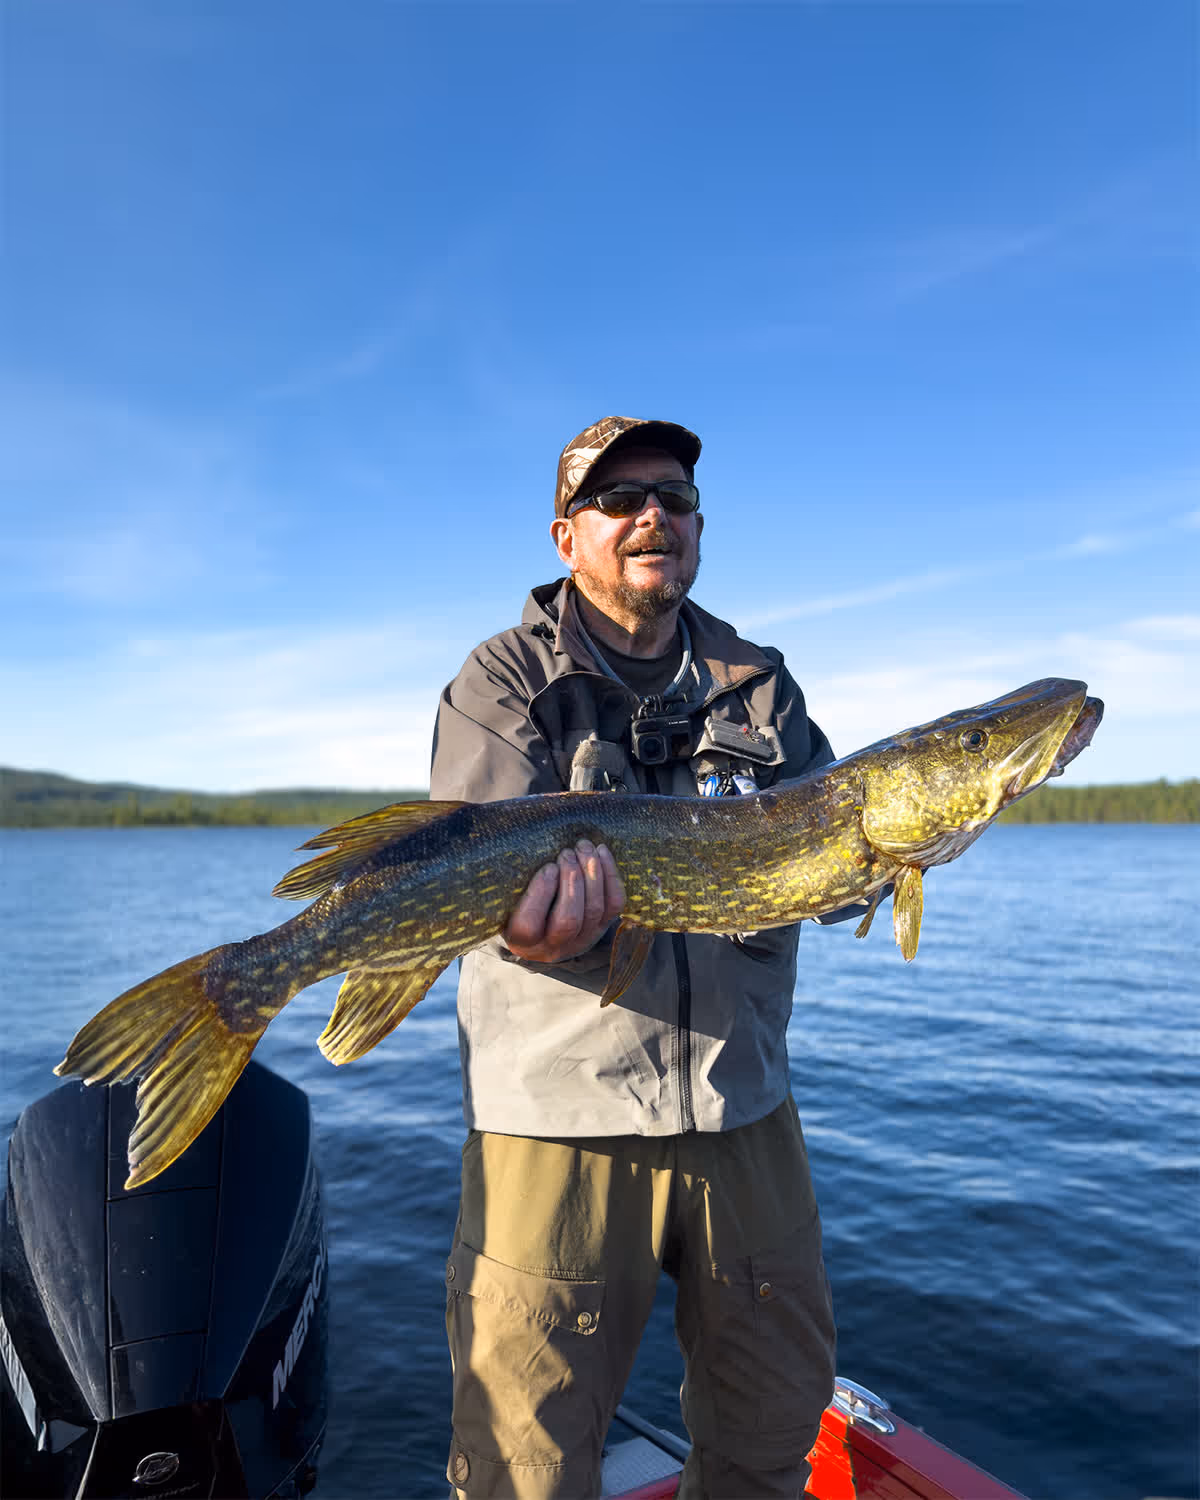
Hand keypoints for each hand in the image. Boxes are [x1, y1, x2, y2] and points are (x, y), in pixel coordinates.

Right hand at [503, 840, 625, 963]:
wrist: (546, 926)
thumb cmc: (517, 903)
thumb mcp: (507, 901)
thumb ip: (510, 883)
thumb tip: (504, 850)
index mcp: (522, 941)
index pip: (529, 925)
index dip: (540, 894)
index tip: (547, 867)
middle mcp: (553, 946)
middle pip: (568, 921)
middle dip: (571, 881)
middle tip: (566, 853)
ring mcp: (582, 939)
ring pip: (594, 910)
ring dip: (592, 873)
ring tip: (583, 846)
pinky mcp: (602, 927)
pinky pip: (614, 903)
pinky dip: (611, 875)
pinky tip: (601, 851)